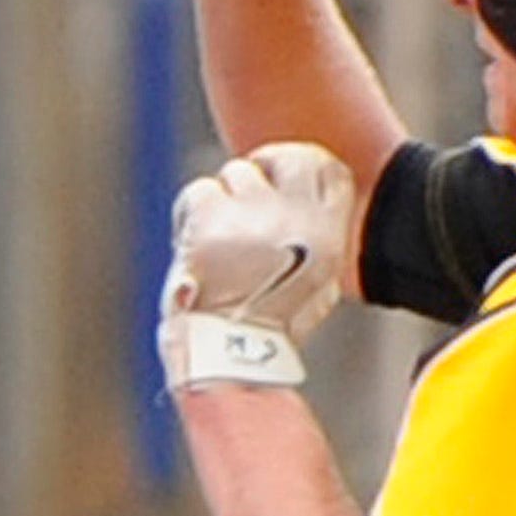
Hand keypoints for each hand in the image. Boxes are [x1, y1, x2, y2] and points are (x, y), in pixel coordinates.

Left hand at [160, 142, 356, 390]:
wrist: (229, 356)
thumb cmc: (268, 329)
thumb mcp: (316, 287)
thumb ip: (317, 240)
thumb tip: (308, 208)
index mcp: (327, 234)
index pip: (325, 167)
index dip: (297, 166)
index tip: (275, 179)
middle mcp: (295, 218)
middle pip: (279, 159)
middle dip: (258, 173)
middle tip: (238, 202)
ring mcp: (254, 214)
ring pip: (234, 175)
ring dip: (220, 203)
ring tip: (215, 243)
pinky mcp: (213, 218)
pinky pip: (198, 193)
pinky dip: (189, 217)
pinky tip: (192, 247)